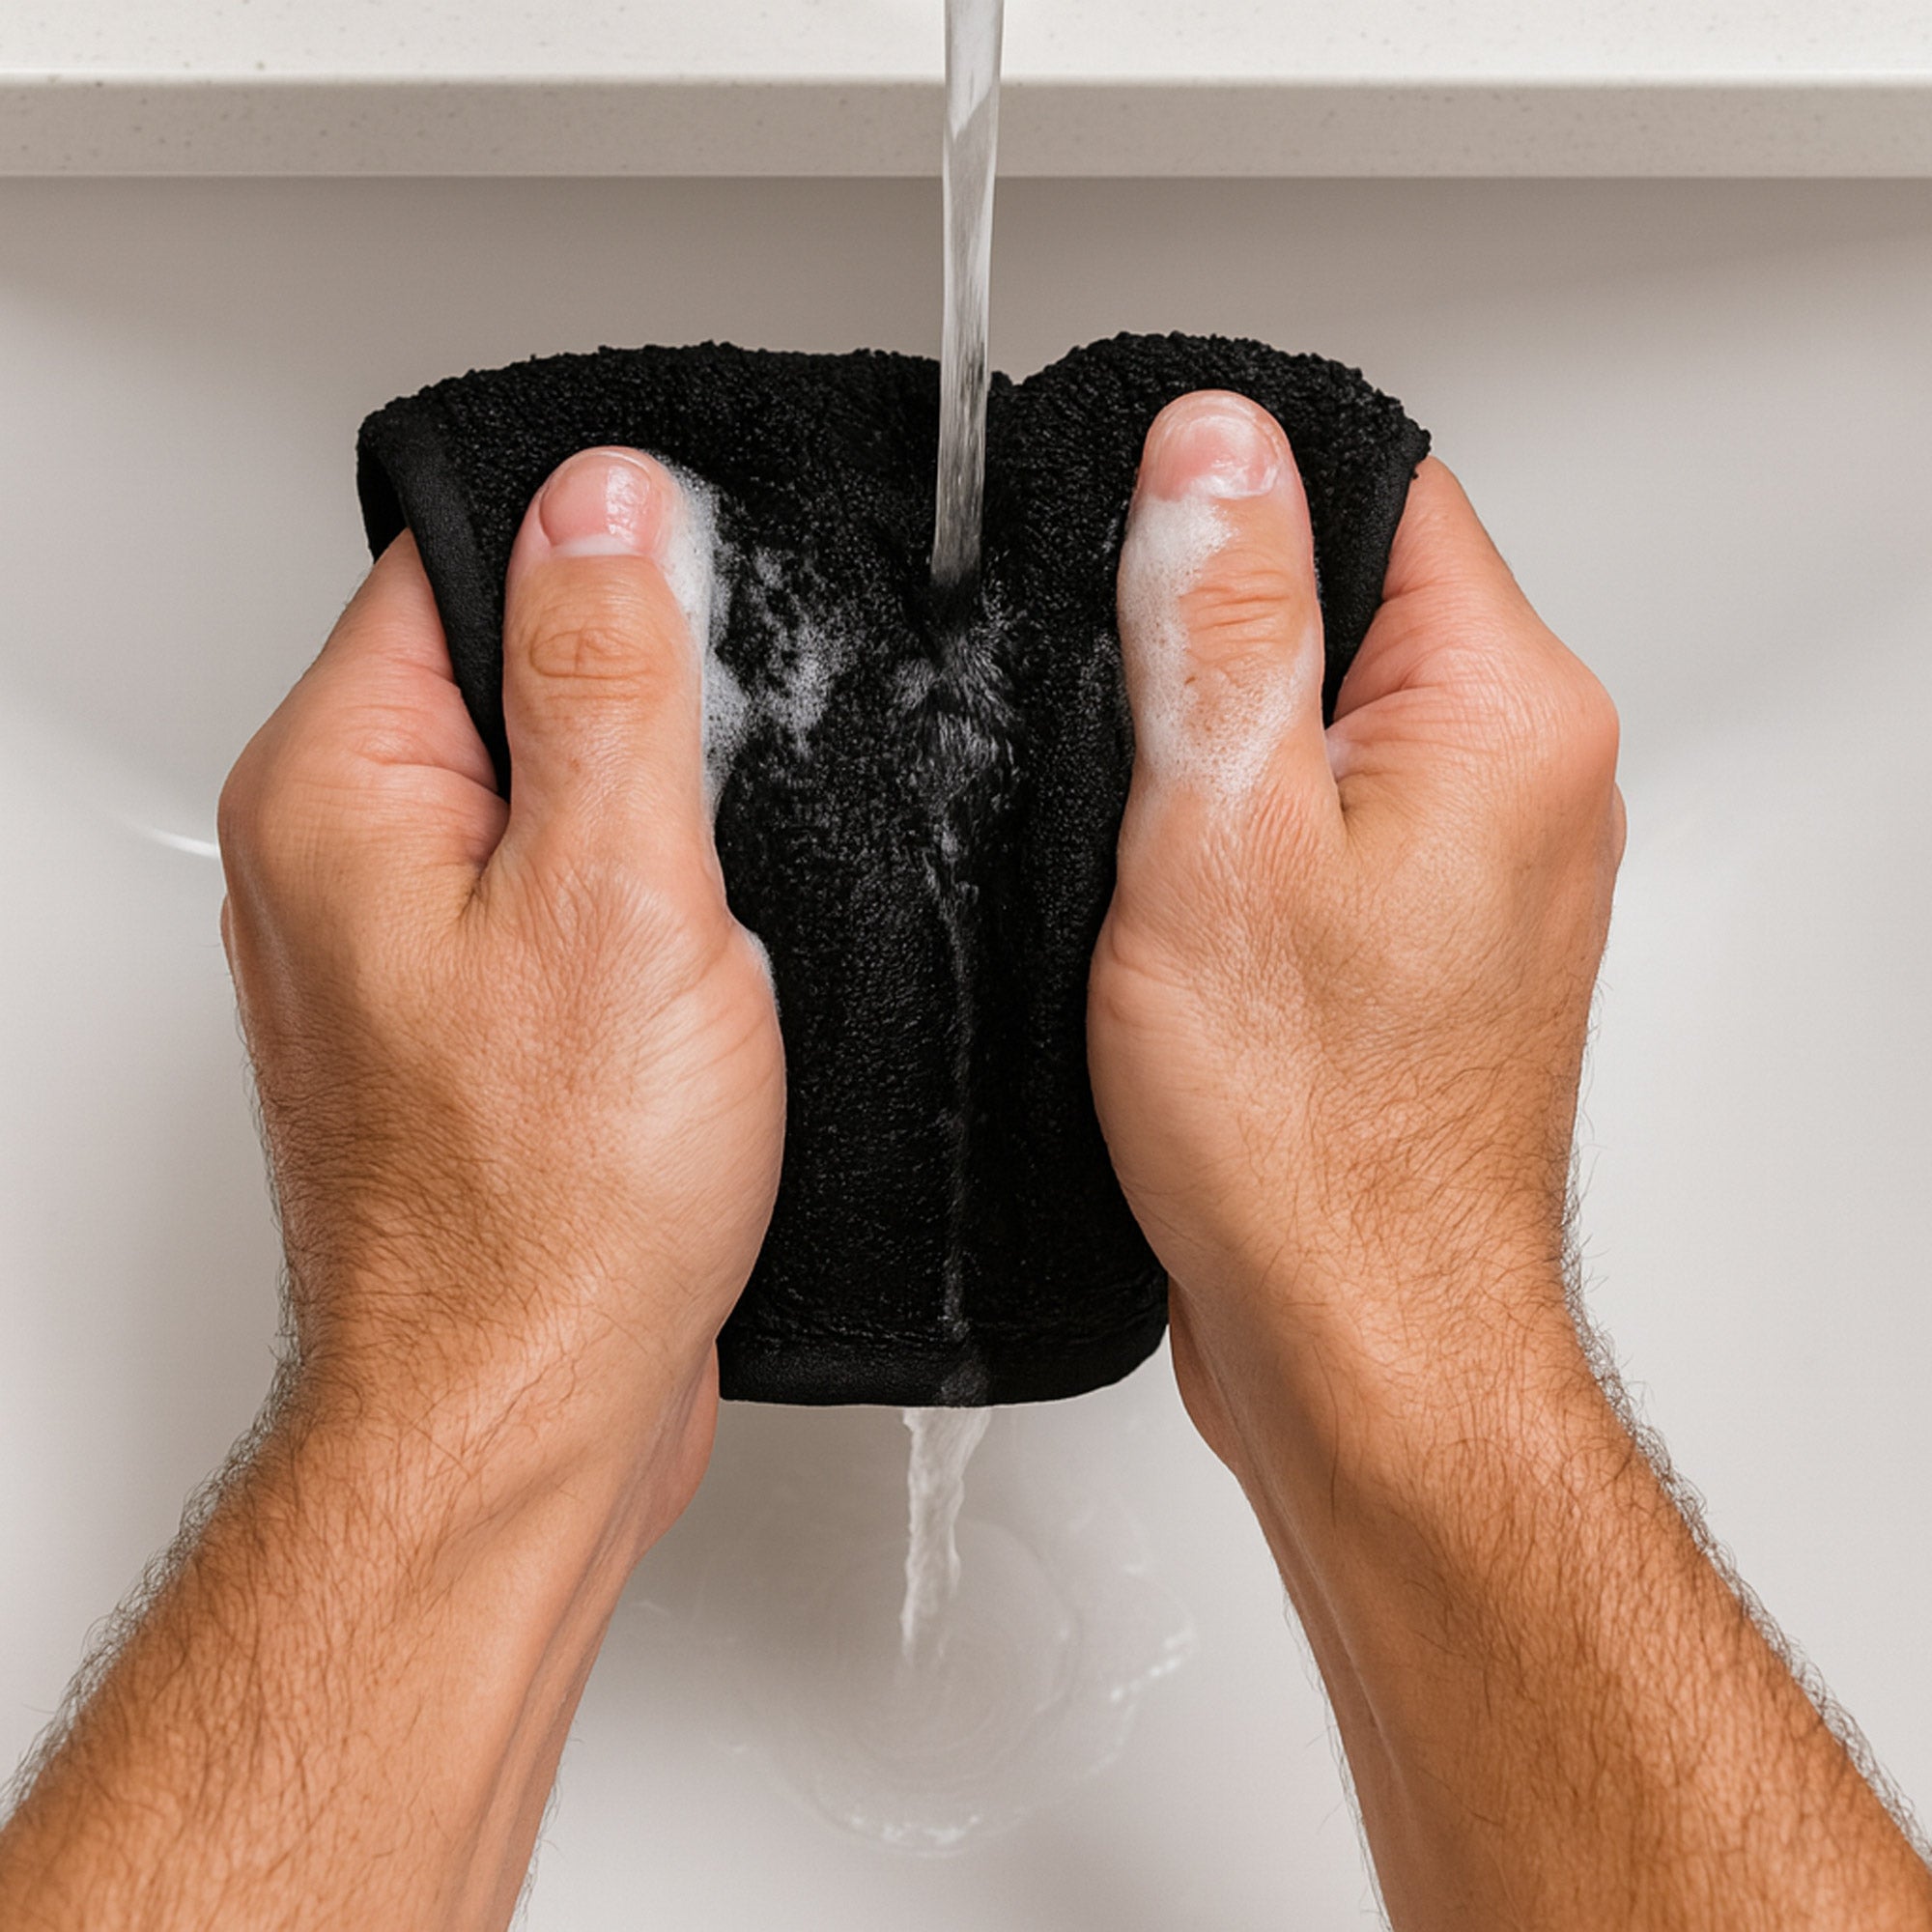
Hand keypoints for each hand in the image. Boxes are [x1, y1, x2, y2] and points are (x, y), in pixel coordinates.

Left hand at [219, 444, 784, 1536]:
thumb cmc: (551, 1206)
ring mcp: (396, 947)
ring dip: (646, 821)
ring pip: (542, 795)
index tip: (708, 638)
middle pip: (504, 676)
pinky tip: (687, 968)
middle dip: (638, 707)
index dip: (606, 569)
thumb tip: (604, 500)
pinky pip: (553, 900)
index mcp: (339, 790)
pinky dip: (634, 909)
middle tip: (718, 800)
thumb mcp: (616, 892)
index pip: (461, 566)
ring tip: (705, 900)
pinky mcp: (462, 1023)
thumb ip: (608, 674)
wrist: (527, 1412)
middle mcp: (338, 859)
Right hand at [1089, 389, 1621, 1480]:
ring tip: (1165, 852)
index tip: (1138, 582)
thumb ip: (1221, 622)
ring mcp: (1485, 868)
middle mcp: (1528, 780)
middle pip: (1355, 606)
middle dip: (1221, 650)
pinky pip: (1334, 824)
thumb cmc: (1312, 1138)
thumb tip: (1214, 446)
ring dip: (1230, 760)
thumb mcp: (1218, 832)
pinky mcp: (1431, 942)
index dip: (1234, 508)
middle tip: (1138, 756)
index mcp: (1505, 713)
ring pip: (1334, 724)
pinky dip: (1252, 841)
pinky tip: (1193, 910)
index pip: (1379, 491)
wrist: (1361, 1338)